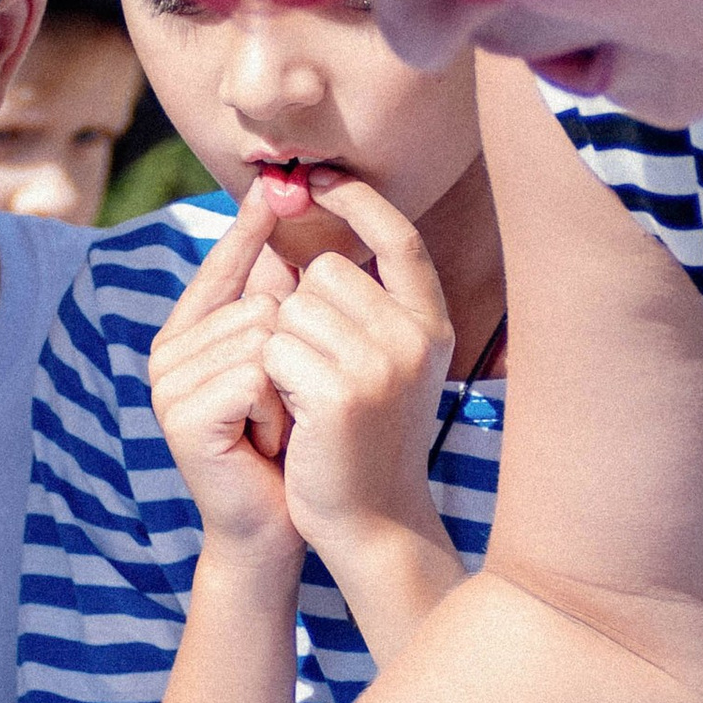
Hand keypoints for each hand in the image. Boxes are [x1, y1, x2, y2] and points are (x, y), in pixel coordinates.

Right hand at [146, 189, 304, 562]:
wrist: (272, 527)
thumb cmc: (285, 445)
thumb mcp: (282, 367)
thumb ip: (275, 307)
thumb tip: (289, 237)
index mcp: (189, 334)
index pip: (222, 266)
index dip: (248, 229)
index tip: (274, 186)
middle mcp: (169, 352)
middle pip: (258, 301)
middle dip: (290, 353)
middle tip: (280, 406)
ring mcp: (168, 384)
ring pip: (260, 336)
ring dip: (287, 384)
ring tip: (274, 424)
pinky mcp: (181, 415)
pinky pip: (255, 375)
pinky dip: (276, 408)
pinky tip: (265, 439)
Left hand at [261, 177, 456, 565]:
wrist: (372, 522)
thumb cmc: (364, 439)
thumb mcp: (380, 363)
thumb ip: (360, 304)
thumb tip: (301, 231)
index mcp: (432, 324)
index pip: (399, 235)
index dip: (357, 201)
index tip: (317, 180)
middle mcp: (415, 337)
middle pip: (326, 271)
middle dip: (300, 309)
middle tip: (314, 371)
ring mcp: (381, 365)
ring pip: (293, 307)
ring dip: (282, 347)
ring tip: (306, 398)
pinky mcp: (340, 394)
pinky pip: (275, 347)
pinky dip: (270, 378)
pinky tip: (294, 416)